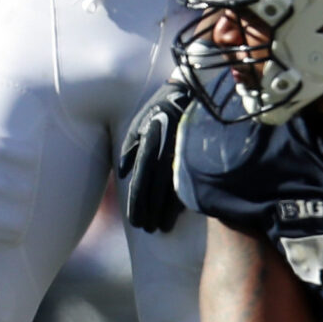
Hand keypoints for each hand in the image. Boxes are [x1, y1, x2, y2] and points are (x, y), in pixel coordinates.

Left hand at [117, 77, 193, 233]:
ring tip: (162, 227)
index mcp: (149, 145)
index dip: (138, 203)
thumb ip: (129, 146)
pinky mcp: (198, 153)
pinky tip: (180, 212)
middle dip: (150, 211)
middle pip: (156, 189)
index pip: (141, 180)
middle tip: (147, 229)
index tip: (137, 222)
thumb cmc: (161, 108)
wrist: (193, 92)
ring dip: (166, 211)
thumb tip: (124, 173)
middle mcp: (165, 152)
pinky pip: (189, 179)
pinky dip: (183, 198)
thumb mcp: (140, 121)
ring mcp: (183, 154)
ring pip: (173, 188)